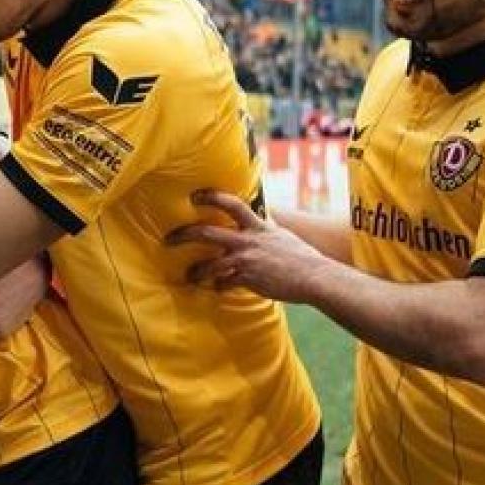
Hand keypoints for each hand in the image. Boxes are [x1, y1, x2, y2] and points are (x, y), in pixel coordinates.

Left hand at [166, 190, 329, 302]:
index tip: (195, 195)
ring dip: (196, 271)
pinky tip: (217, 289)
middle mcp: (248, 241)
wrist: (315, 277)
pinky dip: (219, 287)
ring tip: (189, 275)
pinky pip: (224, 283)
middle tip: (169, 239)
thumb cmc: (302, 257)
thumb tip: (263, 218)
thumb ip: (267, 227)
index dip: (212, 197)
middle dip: (184, 235)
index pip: (232, 204)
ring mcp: (246, 260)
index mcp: (258, 226)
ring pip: (210, 264)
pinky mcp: (248, 279)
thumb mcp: (282, 235)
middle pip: (207, 233)